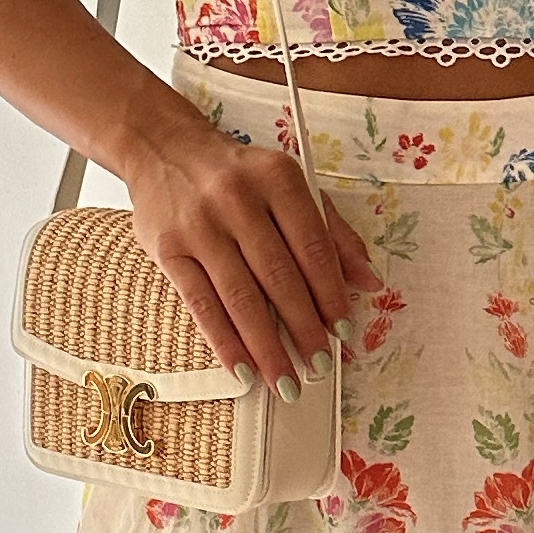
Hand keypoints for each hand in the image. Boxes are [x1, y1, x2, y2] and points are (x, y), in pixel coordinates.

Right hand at [118, 102, 380, 391]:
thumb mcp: (289, 187)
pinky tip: (243, 369)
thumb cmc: (238, 176)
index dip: (331, 293)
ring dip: (267, 346)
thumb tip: (368, 282)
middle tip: (321, 366)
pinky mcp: (167, 249)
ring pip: (240, 296)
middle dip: (303, 328)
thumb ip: (332, 232)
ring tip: (287, 382)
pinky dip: (225, 342)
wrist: (164, 150)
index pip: (313, 246)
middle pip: (278, 275)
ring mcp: (199, 225)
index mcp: (278, 179)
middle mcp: (237, 198)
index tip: (344, 331)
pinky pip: (200, 304)